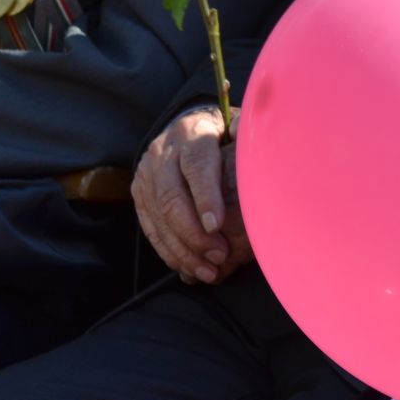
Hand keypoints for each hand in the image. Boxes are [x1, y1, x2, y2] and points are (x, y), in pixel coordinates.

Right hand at [133, 105, 250, 284]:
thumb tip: (259, 143)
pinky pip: (150, 227)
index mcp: (192, 132)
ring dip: (182, 249)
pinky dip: (169, 251)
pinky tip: (188, 268)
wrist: (188, 127)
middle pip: (172, 195)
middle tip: (219, 256)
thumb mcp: (237, 128)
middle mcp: (164, 151)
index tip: (217, 226)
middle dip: (194, 232)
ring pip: (159, 216)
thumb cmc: (224, 135)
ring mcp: (147, 173)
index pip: (196, 164)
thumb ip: (247, 138)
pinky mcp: (140, 193)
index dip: (205, 196)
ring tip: (208, 271)